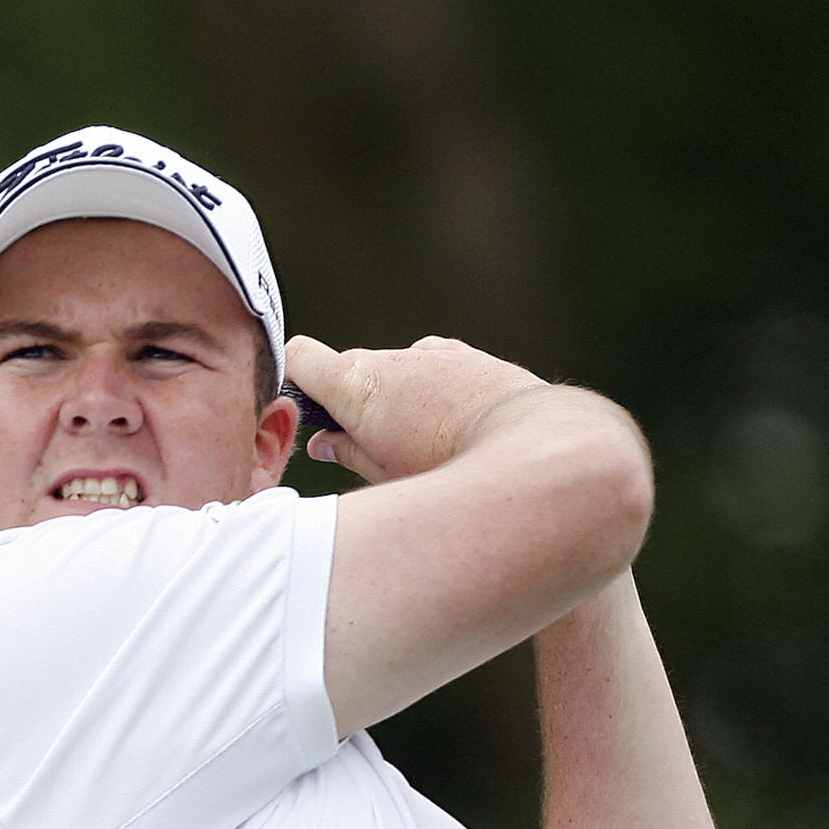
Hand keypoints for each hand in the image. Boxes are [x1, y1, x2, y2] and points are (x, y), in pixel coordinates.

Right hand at [287, 334, 549, 484]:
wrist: (533, 449)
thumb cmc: (450, 470)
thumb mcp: (385, 475)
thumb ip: (347, 452)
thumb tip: (325, 443)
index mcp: (357, 384)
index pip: (298, 356)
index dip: (294, 381)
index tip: (305, 413)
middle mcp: (392, 358)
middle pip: (352, 371)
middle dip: (353, 405)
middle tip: (370, 450)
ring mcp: (435, 353)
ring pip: (398, 372)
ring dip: (399, 399)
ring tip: (426, 445)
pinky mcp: (471, 356)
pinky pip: (438, 369)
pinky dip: (437, 393)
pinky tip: (459, 428)